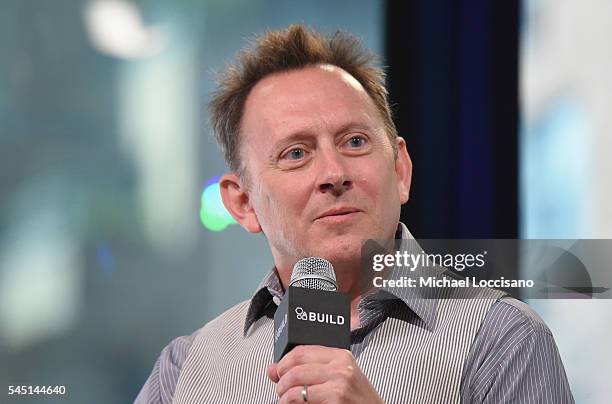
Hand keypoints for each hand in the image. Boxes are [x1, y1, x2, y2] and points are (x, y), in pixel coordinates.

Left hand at [267, 345, 383, 403]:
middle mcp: (340, 367)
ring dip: (283, 396)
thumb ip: (307, 371)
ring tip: (285, 401)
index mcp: (340, 356)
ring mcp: (338, 384)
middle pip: (294, 367)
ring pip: (294, 385)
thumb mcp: (337, 380)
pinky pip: (300, 400)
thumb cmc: (358, 401)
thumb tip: (272, 369)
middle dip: (281, 381)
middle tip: (280, 390)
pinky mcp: (336, 399)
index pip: (301, 351)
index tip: (279, 372)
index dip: (283, 362)